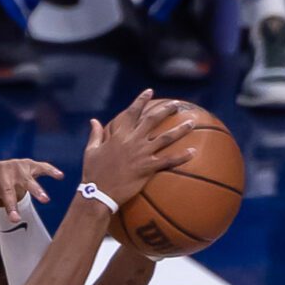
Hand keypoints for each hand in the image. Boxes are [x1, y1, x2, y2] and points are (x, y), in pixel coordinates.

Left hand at [0, 159, 63, 221]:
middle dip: (12, 203)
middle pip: (7, 187)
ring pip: (27, 179)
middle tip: (15, 219)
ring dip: (36, 189)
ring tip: (44, 200)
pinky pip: (41, 167)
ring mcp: (17, 167)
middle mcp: (2, 168)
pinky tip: (59, 176)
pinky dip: (50, 170)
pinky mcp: (30, 166)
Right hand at [81, 90, 195, 206]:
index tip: (150, 92)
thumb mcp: (91, 151)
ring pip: (166, 138)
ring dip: (180, 129)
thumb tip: (93, 121)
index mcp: (119, 135)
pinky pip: (168, 160)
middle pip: (153, 120)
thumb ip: (95, 134)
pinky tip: (193, 152)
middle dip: (166, 110)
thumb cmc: (92, 173)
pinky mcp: (147, 168)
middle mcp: (132, 141)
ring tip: (192, 122)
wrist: (98, 193)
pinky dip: (182, 156)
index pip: (132, 112)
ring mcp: (141, 154)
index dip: (141, 100)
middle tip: (176, 104)